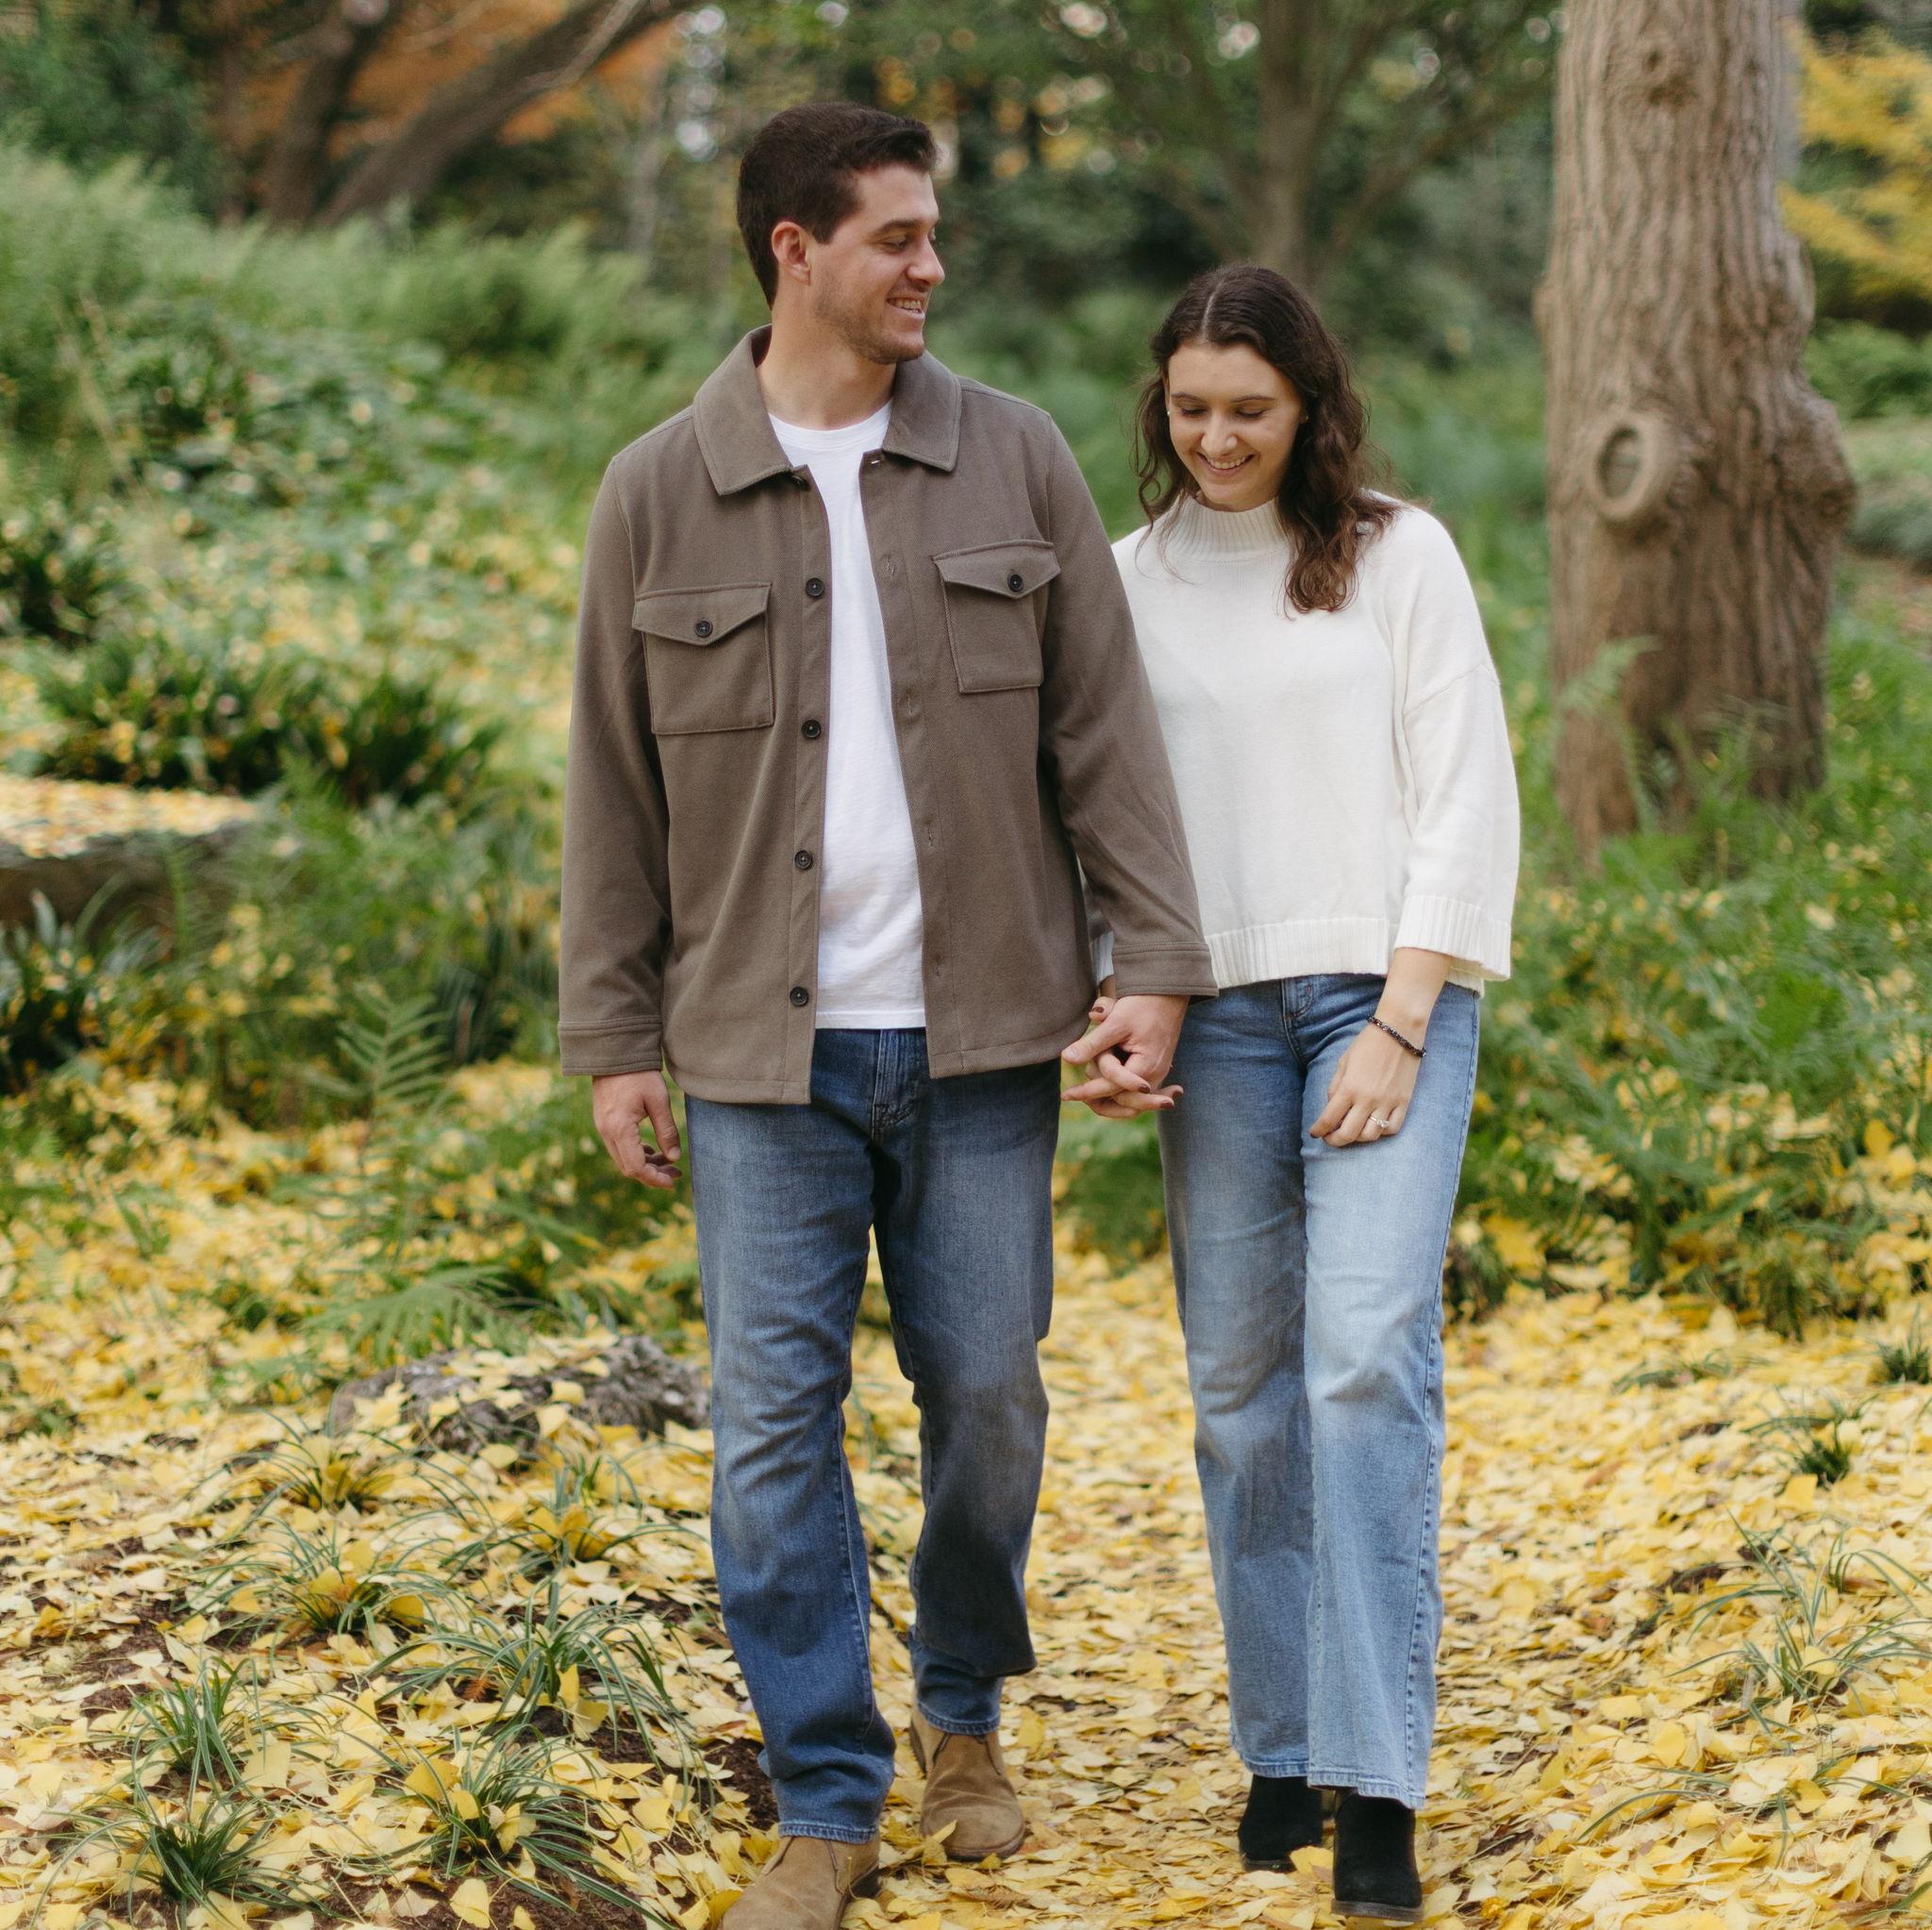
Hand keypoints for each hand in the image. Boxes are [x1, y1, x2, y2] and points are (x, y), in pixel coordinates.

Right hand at [591, 1069, 683, 1186]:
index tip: (673, 1181)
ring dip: (645, 1165)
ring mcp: (603, 1128)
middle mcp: (607, 1133)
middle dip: (653, 1175)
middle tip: (676, 1172)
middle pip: (628, 1168)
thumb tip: (675, 1158)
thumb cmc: (639, 1074)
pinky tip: (653, 1150)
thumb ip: (667, 1131)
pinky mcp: (604, 1123)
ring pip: (623, 1159)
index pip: (636, 1167)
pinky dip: (636, 1154)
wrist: (615, 1054)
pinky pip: (619, 1148)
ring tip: (669, 1162)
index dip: (655, 1179)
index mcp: (620, 1129)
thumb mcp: (659, 1101)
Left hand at [1062, 987, 1187, 1118]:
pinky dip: (1120, 1092)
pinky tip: (1101, 1096)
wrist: (1167, 994)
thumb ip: (1092, 1044)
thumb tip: (1066, 1059)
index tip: (1065, 1095)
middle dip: (1098, 1098)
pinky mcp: (1156, 1069)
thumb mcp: (1115, 1023)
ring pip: (1131, 1101)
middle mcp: (1155, 1076)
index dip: (1086, 1092)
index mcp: (1146, 1067)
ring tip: (1083, 1094)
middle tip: (1071, 1095)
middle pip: (1124, 1103)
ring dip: (1109, 1098)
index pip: (1112, 1088)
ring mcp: (1158, 1074)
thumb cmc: (1142, 1005)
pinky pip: (1137, 1091)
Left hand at [1309, 1023, 1419, 1146]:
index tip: (1315, 1133)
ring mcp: (1388, 1102)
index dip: (1319, 1130)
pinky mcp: (1404, 1102)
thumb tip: (1331, 1108)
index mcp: (1349, 1088)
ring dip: (1358, 1138)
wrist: (1399, 1032)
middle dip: (1335, 1140)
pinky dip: (1381, 1132)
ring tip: (1352, 1131)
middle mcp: (1368, 1099)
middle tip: (1330, 1138)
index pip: (1329, 1119)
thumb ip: (1335, 1087)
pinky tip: (1374, 1125)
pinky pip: (1393, 1128)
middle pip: (1349, 1134)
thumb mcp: (1344, 1062)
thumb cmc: (1367, 1044)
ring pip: (1371, 1136)